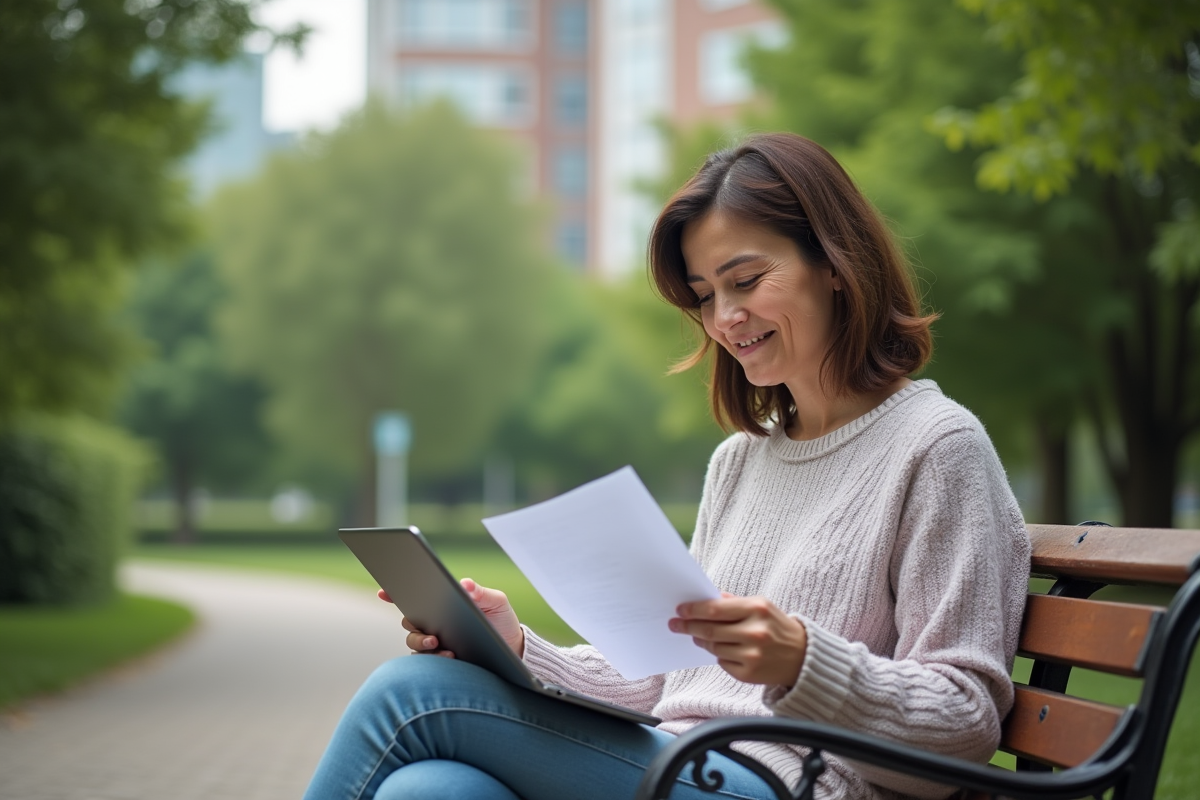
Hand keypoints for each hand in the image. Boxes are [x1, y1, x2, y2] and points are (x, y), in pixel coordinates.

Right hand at [378, 578, 524, 657]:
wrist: (513, 647)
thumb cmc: (501, 619)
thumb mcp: (496, 602)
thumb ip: (481, 593)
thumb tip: (465, 584)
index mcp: (443, 603)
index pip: (415, 597)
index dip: (394, 593)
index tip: (383, 592)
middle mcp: (434, 622)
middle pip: (409, 621)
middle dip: (412, 623)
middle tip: (432, 633)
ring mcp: (435, 642)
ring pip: (414, 642)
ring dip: (422, 643)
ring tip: (441, 646)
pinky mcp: (442, 660)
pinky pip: (427, 661)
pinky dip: (434, 658)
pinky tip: (450, 657)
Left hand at [669, 593, 806, 685]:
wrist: (802, 657)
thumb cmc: (777, 627)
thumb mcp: (761, 606)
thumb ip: (733, 602)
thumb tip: (704, 598)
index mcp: (757, 609)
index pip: (715, 609)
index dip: (694, 610)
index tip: (680, 610)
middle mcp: (755, 633)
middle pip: (710, 629)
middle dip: (688, 626)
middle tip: (676, 624)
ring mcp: (752, 655)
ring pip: (713, 647)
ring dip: (702, 640)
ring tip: (698, 635)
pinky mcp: (749, 674)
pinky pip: (722, 662)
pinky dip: (719, 655)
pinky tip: (724, 649)